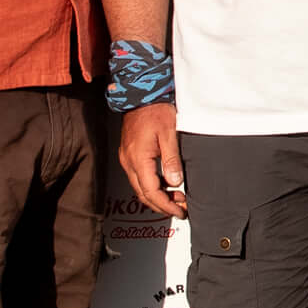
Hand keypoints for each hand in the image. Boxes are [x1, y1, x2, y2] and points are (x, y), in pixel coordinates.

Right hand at [118, 100, 185, 217]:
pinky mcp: (130, 155)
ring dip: (157, 196)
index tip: (179, 211)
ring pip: (140, 187)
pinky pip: (139, 177)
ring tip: (177, 198)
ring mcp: (127, 159)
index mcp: (138, 159)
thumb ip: (171, 159)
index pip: (151, 192)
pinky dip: (152, 185)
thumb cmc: (154, 110)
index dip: (165, 205)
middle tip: (181, 210)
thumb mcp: (168, 133)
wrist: (140, 95)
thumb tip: (175, 182)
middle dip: (162, 205)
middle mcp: (129, 162)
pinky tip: (166, 184)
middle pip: (143, 194)